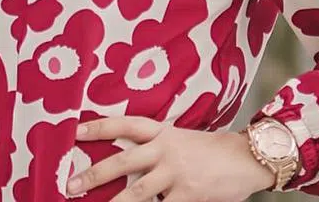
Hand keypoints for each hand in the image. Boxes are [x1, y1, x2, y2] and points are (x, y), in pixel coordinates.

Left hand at [67, 117, 274, 201]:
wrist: (247, 158)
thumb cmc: (210, 151)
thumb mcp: (180, 139)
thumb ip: (155, 147)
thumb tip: (124, 162)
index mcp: (161, 132)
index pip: (124, 125)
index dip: (99, 127)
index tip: (74, 131)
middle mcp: (165, 149)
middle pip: (122, 160)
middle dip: (94, 173)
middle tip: (71, 185)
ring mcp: (176, 172)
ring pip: (137, 190)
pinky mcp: (189, 193)